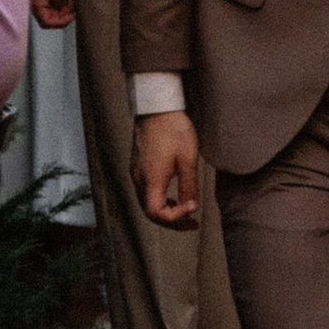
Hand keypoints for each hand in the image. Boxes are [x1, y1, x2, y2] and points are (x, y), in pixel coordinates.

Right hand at [29, 0, 76, 28]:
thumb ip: (61, 1)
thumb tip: (64, 8)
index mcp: (37, 3)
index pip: (47, 22)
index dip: (61, 22)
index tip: (72, 16)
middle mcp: (38, 1)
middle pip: (53, 15)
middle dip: (65, 11)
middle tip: (73, 4)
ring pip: (56, 7)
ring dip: (65, 3)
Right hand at [132, 106, 201, 225]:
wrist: (156, 107)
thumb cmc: (173, 129)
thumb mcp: (188, 159)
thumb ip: (189, 187)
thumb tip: (191, 207)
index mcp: (151, 180)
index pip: (157, 214)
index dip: (175, 218)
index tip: (192, 210)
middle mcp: (139, 179)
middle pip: (150, 212)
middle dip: (172, 221)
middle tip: (192, 222)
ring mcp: (136, 172)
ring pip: (146, 202)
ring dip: (165, 210)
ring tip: (184, 209)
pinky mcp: (137, 165)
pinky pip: (146, 191)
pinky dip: (159, 199)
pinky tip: (173, 194)